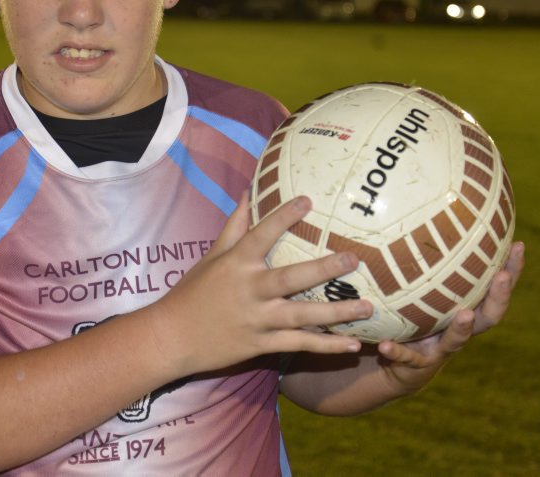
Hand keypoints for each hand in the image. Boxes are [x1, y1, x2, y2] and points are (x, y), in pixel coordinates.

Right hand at [147, 192, 371, 378]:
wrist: (172, 337)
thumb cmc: (193, 293)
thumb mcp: (211, 257)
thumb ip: (234, 226)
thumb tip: (249, 192)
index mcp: (236, 264)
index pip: (262, 235)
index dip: (284, 216)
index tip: (309, 200)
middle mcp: (249, 290)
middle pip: (292, 278)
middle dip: (324, 269)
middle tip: (353, 261)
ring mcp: (257, 320)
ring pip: (302, 316)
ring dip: (337, 313)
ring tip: (368, 307)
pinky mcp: (261, 345)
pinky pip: (299, 345)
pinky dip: (326, 347)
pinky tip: (352, 345)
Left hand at [374, 241, 525, 393]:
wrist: (392, 363)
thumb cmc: (404, 316)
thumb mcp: (409, 285)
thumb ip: (413, 257)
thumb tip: (411, 207)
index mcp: (462, 307)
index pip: (493, 287)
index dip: (511, 269)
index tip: (519, 245)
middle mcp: (457, 329)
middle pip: (489, 315)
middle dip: (500, 296)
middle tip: (504, 276)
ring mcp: (438, 350)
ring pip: (457, 341)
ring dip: (462, 328)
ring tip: (463, 315)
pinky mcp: (413, 366)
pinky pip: (406, 358)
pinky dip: (397, 352)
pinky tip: (384, 345)